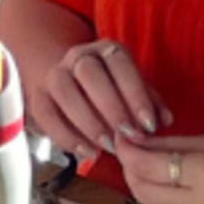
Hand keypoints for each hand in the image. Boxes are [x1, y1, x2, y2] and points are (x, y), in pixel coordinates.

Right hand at [37, 32, 164, 167]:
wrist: (73, 83)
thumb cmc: (113, 90)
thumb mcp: (134, 90)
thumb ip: (150, 103)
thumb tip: (165, 120)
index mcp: (106, 51)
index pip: (119, 63)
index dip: (134, 93)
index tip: (149, 124)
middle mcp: (78, 56)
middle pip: (89, 73)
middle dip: (111, 106)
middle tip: (128, 136)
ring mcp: (55, 74)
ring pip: (64, 90)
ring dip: (88, 121)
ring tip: (107, 147)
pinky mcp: (38, 96)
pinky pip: (46, 113)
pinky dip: (66, 135)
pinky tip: (86, 153)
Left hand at [113, 132, 203, 203]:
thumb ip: (174, 146)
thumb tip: (137, 143)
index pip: (147, 166)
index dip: (128, 152)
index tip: (123, 141)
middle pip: (143, 193)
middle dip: (132, 173)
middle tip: (136, 159)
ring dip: (147, 196)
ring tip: (159, 180)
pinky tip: (178, 200)